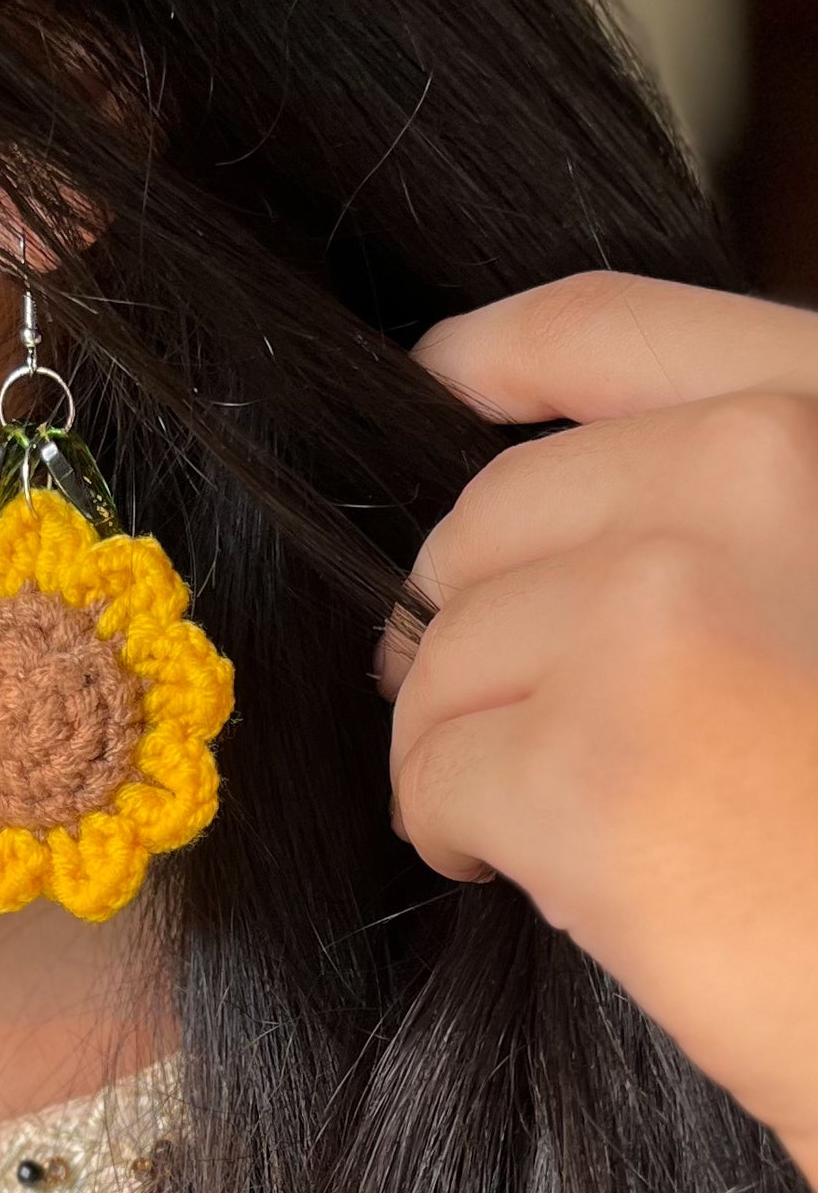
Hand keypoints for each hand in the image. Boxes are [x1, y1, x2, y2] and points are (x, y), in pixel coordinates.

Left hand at [376, 271, 817, 1188]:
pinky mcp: (594, 763)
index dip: (492, 355)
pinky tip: (505, 861)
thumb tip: (558, 524)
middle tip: (484, 700)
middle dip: (462, 615)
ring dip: (456, 734)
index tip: (437, 381)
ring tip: (523, 808)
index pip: (603, 330)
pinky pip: (436, 768)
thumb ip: (739, 515)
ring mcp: (666, 612)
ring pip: (447, 651)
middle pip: (491, 516)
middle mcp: (755, 475)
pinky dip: (445, 823)